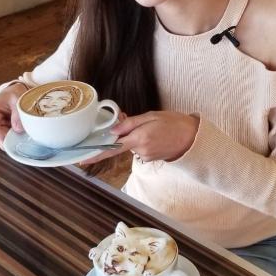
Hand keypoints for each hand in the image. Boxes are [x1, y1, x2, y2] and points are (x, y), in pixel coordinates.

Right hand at [0, 84, 27, 147]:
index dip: (1, 139)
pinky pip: (3, 137)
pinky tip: (18, 131)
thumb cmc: (14, 94)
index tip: (11, 147)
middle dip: (9, 138)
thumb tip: (18, 129)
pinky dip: (12, 136)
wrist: (13, 94)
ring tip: (22, 130)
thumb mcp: (18, 100)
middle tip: (24, 137)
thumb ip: (18, 114)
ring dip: (11, 137)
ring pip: (0, 138)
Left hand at [80, 111, 198, 164]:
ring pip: (131, 145)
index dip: (97, 154)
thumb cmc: (174, 123)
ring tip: (152, 128)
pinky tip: (155, 136)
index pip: (112, 148)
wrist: (193, 138)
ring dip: (135, 137)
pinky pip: (139, 149)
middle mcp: (141, 150)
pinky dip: (142, 141)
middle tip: (141, 123)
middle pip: (121, 144)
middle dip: (124, 134)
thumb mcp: (151, 116)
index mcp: (139, 138)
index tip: (83, 159)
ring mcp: (146, 156)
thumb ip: (130, 123)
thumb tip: (113, 130)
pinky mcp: (150, 159)